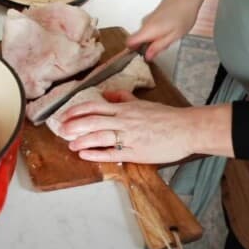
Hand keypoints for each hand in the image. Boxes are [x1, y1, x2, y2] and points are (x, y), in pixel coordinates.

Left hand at [58, 91, 232, 163]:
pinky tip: (85, 154)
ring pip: (100, 136)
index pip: (94, 106)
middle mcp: (124, 121)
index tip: (64, 115)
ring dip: (82, 140)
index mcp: (125, 108)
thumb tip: (107, 94)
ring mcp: (129, 137)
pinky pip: (113, 153)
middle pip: (93, 121)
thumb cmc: (166, 117)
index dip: (76, 110)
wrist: (187, 129)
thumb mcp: (142, 103)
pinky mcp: (136, 152)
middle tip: (61, 130)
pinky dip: (97, 153)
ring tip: (70, 144)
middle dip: (74, 126)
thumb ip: (123, 98)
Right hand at [126, 0, 213, 60]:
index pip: (129, 42)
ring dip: (155, 38)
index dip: (134, 50)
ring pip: (145, 34)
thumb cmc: (183, 14)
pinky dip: (158, 31)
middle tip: (166, 45)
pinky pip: (150, 28)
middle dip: (149, 46)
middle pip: (138, 40)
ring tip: (172, 35)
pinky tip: (172, 28)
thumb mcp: (174, 36)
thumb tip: (147, 56)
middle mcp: (144, 23)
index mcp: (148, 30)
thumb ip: (159, 46)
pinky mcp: (153, 15)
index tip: (144, 55)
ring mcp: (148, 18)